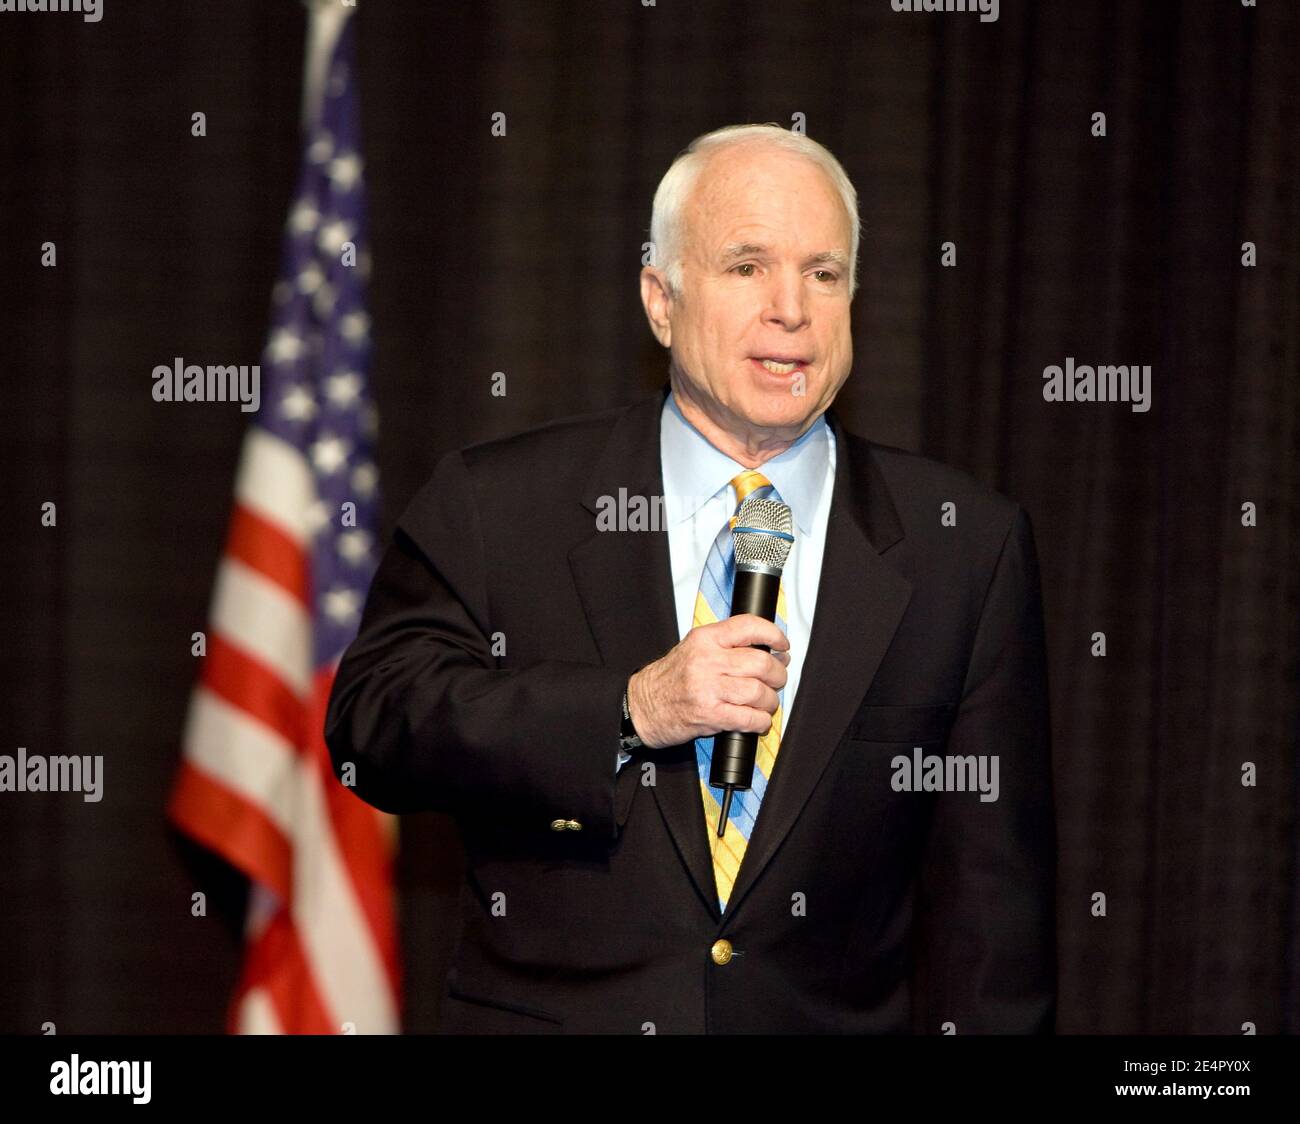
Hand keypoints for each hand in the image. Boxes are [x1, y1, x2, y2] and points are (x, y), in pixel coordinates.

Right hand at [625, 614, 789, 749]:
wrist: (642, 706)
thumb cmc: (670, 678)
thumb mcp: (694, 648)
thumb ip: (725, 644)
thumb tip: (765, 649)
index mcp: (705, 639)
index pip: (748, 627)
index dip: (774, 635)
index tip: (783, 646)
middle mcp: (707, 660)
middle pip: (761, 663)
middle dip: (778, 674)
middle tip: (777, 679)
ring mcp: (708, 689)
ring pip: (758, 692)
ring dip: (770, 701)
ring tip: (766, 703)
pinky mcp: (709, 715)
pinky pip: (748, 718)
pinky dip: (760, 721)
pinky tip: (758, 720)